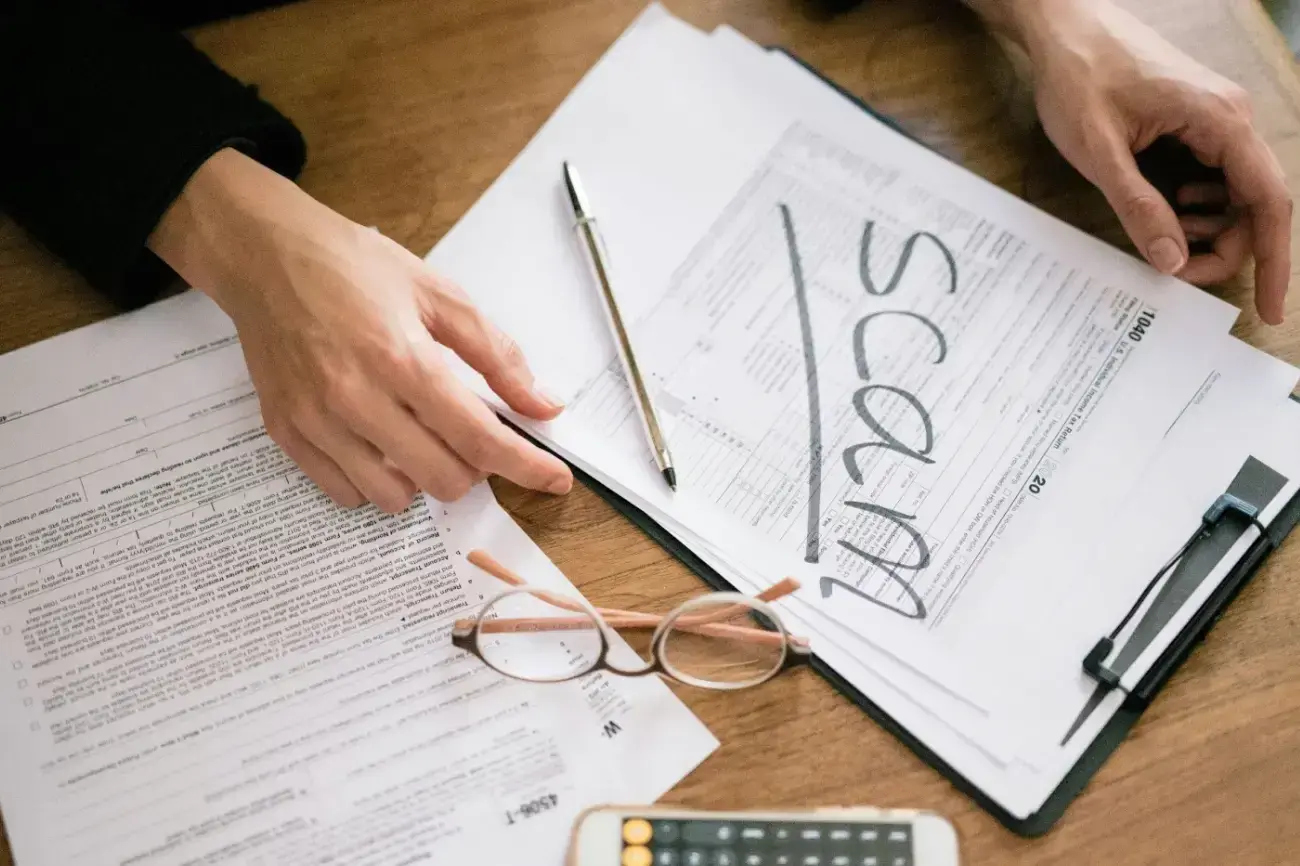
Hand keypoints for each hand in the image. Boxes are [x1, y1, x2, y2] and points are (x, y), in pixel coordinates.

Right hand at [148, 148, 573, 511]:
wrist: (265, 255)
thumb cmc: (352, 267)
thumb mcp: (439, 294)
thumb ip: (496, 355)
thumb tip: (543, 404)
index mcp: (402, 359)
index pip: (480, 438)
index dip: (526, 466)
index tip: (554, 479)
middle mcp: (357, 398)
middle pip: (443, 478)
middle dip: (474, 469)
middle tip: (472, 437)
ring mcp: (317, 421)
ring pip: (393, 498)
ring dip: (422, 479)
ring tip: (420, 437)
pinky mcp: (287, 432)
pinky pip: (344, 492)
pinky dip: (374, 481)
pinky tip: (380, 444)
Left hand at [998, 0, 1291, 322]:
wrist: (1064, 27)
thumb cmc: (1078, 77)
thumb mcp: (1099, 152)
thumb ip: (1138, 207)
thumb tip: (1172, 261)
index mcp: (1221, 120)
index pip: (1269, 202)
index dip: (1274, 260)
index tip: (1271, 309)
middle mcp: (1232, 118)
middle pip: (1254, 204)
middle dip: (1223, 248)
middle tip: (1174, 273)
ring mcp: (1217, 119)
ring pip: (1234, 193)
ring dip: (1206, 227)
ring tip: (1160, 235)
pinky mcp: (1196, 122)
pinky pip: (1214, 176)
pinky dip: (1194, 205)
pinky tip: (1161, 210)